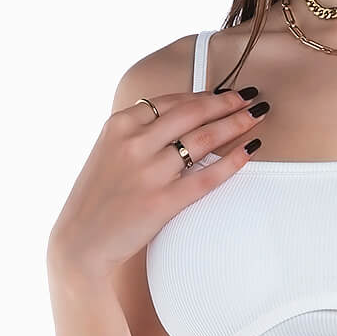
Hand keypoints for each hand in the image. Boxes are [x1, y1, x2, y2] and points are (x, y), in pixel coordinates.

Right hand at [47, 81, 270, 286]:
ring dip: (236, 124)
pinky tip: (250, 151)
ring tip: (256, 117)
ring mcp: (149, 172)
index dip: (204, 94)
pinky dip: (232, 161)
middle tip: (251, 98)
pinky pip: (207, 176)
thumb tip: (180, 117)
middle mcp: (134, 143)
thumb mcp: (108, 151)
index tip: (225, 93)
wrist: (80, 242)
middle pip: (193, 113)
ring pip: (204, 139)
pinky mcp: (163, 201)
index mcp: (119, 124)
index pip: (171, 100)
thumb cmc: (98, 198)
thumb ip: (138, 132)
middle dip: (227, 103)